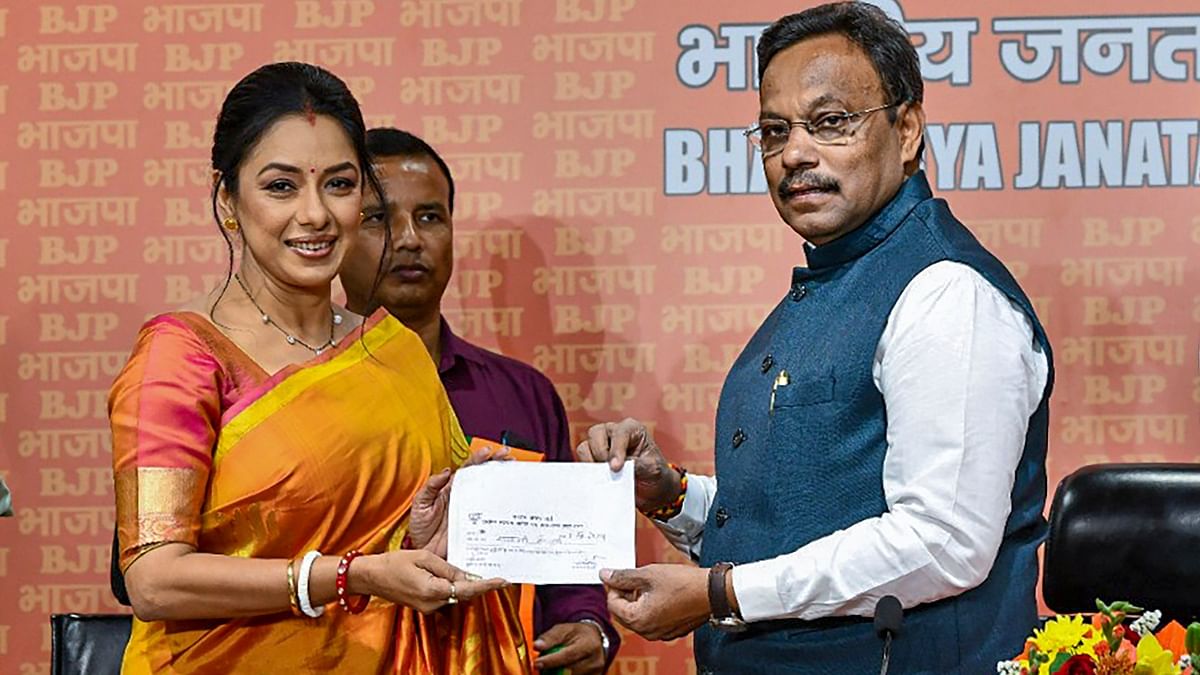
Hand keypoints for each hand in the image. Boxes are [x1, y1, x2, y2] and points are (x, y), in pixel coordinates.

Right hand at [353, 549, 506, 613]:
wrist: (372, 577)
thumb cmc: (394, 563)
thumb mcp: (423, 557)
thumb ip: (447, 568)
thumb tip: (467, 575)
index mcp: (432, 590)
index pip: (466, 589)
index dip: (486, 585)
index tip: (503, 581)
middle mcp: (432, 603)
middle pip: (464, 594)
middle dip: (482, 586)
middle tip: (501, 577)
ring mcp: (429, 608)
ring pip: (456, 596)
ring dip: (469, 586)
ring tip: (486, 574)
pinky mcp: (426, 606)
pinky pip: (447, 597)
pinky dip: (457, 588)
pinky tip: (463, 578)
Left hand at [408, 446, 511, 555]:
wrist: (423, 551)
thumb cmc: (420, 527)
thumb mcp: (421, 504)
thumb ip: (431, 486)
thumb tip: (445, 471)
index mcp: (452, 488)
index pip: (467, 469)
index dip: (478, 458)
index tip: (488, 452)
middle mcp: (465, 497)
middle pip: (483, 476)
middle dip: (496, 463)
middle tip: (507, 454)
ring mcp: (473, 511)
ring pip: (491, 492)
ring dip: (503, 481)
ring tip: (513, 470)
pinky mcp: (478, 526)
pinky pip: (492, 516)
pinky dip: (502, 509)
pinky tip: (511, 501)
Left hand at [532, 622, 606, 673]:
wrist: (594, 639)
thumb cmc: (576, 634)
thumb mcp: (563, 629)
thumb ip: (549, 638)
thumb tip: (536, 646)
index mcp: (589, 644)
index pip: (568, 655)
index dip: (551, 661)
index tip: (537, 663)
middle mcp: (595, 660)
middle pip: (568, 671)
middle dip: (552, 669)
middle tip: (543, 664)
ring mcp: (595, 673)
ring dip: (557, 674)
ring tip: (556, 664)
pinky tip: (562, 670)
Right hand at [576, 418, 680, 511]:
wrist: (653, 490)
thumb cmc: (655, 474)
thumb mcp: (653, 469)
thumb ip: (637, 465)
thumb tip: (616, 467)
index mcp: (632, 429)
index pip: (619, 433)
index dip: (616, 450)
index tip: (616, 468)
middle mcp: (613, 433)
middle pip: (596, 433)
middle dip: (600, 453)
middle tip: (609, 471)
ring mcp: (601, 445)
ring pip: (585, 446)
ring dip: (591, 462)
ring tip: (604, 476)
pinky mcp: (593, 460)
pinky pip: (582, 462)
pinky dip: (587, 471)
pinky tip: (597, 480)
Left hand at [599, 564, 709, 640]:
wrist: (712, 592)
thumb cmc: (684, 584)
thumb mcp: (648, 574)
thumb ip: (623, 576)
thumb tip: (605, 575)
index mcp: (638, 619)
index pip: (612, 603)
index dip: (614, 586)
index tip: (619, 575)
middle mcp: (647, 631)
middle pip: (623, 613)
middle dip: (625, 595)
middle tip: (634, 578)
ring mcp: (660, 633)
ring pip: (638, 617)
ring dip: (638, 601)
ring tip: (650, 584)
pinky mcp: (671, 631)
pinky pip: (653, 620)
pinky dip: (652, 608)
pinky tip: (661, 594)